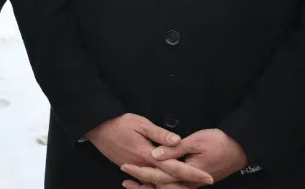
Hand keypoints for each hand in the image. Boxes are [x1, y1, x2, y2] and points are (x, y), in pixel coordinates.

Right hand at [84, 114, 212, 187]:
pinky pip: (147, 181)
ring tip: (189, 184)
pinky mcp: (129, 169)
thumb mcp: (141, 123)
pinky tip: (166, 183)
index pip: (175, 168)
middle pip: (168, 181)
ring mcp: (135, 169)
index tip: (208, 176)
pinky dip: (158, 185)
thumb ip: (160, 134)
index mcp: (147, 155)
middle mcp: (142, 166)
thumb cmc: (119, 122)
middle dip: (187, 183)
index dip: (192, 173)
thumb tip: (177, 141)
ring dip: (174, 186)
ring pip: (158, 184)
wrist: (96, 128)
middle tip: (204, 182)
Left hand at [128, 129, 247, 185]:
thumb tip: (155, 154)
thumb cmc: (219, 143)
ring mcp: (192, 184)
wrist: (239, 149)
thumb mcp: (195, 141)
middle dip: (142, 185)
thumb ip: (174, 148)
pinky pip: (174, 187)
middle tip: (125, 182)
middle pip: (162, 187)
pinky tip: (150, 182)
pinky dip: (161, 186)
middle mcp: (189, 183)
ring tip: (132, 185)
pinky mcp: (193, 181)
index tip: (126, 167)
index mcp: (188, 173)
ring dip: (150, 188)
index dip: (141, 172)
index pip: (160, 176)